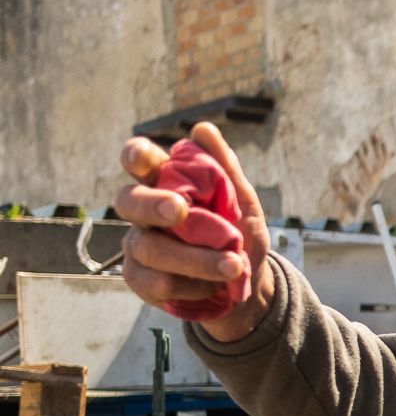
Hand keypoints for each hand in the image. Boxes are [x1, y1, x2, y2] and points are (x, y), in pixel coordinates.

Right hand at [116, 122, 274, 341]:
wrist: (248, 286)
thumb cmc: (240, 236)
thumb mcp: (243, 202)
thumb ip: (225, 168)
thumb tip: (203, 129)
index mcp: (167, 183)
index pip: (141, 162)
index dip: (136, 156)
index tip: (140, 156)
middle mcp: (145, 213)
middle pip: (128, 202)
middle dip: (153, 205)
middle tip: (180, 211)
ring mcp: (140, 246)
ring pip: (148, 248)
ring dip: (195, 259)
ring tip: (234, 265)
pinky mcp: (141, 280)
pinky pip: (155, 282)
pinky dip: (191, 285)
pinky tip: (214, 286)